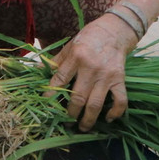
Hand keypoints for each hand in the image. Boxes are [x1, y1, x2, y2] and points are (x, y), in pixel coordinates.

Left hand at [47, 14, 136, 130]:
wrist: (114, 31)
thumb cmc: (88, 38)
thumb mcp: (70, 46)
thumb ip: (56, 61)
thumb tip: (37, 71)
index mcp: (75, 57)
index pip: (60, 79)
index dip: (51, 95)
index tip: (47, 107)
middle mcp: (90, 67)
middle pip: (77, 97)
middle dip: (70, 114)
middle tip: (66, 123)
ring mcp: (106, 75)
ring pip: (96, 104)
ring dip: (88, 120)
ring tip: (82, 128)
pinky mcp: (120, 79)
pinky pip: (120, 100)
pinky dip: (115, 112)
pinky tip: (108, 119)